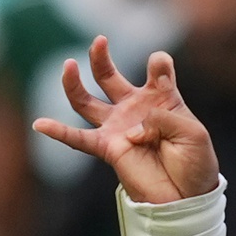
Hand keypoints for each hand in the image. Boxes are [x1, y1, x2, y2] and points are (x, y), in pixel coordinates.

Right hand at [33, 37, 218, 203]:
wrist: (188, 195)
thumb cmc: (196, 163)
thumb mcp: (192, 133)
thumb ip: (164, 118)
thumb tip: (134, 125)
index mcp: (162, 98)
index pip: (157, 70)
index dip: (158, 65)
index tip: (159, 66)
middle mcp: (136, 108)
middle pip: (109, 77)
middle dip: (101, 58)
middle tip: (100, 40)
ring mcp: (119, 127)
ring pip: (87, 102)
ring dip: (74, 83)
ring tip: (68, 65)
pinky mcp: (108, 148)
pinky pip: (78, 139)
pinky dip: (59, 132)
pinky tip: (39, 124)